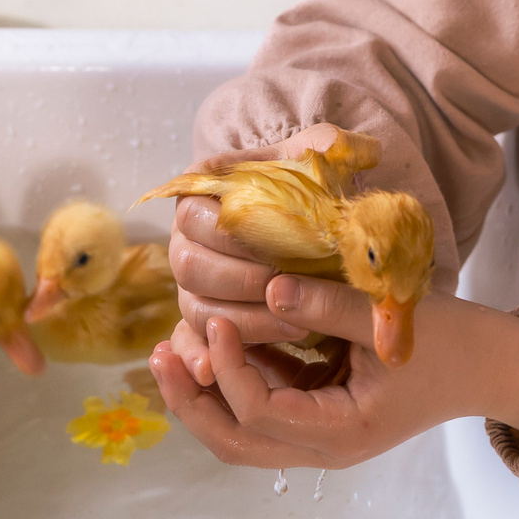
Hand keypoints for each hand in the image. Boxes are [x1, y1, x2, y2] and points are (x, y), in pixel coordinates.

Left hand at [149, 272, 518, 471]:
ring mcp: (320, 437)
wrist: (491, 366)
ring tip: (166, 353)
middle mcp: (323, 447)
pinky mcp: (320, 415)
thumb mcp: (388, 320)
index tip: (215, 321)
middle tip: (157, 356)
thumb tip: (267, 286)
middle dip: (192, 402)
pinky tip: (210, 344)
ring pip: (240, 434)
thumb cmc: (450, 342)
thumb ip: (327, 305)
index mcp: (342, 432)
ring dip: (204, 397)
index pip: (261, 412)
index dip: (231, 367)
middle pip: (235, 442)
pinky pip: (260, 411)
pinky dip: (231, 383)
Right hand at [163, 122, 360, 386]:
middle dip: (239, 283)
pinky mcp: (205, 322)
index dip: (231, 238)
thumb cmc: (321, 193)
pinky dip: (200, 358)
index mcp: (204, 193)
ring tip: (295, 329)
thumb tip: (330, 148)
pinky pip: (191, 344)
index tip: (276, 250)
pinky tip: (218, 372)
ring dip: (242, 322)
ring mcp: (194, 284)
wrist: (325, 233)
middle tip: (285, 292)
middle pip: (189, 266)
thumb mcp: (329, 160)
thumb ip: (331, 145)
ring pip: (196, 309)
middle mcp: (187, 239)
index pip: (195, 215)